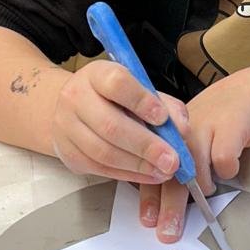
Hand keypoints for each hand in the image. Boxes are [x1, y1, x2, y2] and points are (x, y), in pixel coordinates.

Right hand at [49, 60, 189, 183]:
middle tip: (172, 160)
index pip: (117, 83)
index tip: (162, 118)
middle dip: (146, 146)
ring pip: (103, 152)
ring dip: (139, 166)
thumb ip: (165, 105)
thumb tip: (182, 129)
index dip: (141, 101)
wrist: (73, 109)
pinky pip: (99, 169)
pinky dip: (128, 175)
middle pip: (110, 125)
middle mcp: (76, 97)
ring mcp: (67, 127)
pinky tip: (148, 175)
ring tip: (164, 170)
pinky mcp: (68, 153)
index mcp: (96, 75)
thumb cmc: (113, 99)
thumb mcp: (139, 91)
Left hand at [139, 73, 249, 242]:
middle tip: (168, 231)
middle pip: (170, 172)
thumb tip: (161, 202)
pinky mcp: (229, 127)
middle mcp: (180, 128)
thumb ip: (174, 164)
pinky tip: (229, 167)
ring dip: (202, 187)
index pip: (150, 168)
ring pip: (194, 168)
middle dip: (170, 207)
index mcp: (165, 132)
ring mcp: (203, 126)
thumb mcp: (189, 139)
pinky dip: (228, 171)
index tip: (148, 220)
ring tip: (209, 190)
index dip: (149, 196)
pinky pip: (224, 162)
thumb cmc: (216, 120)